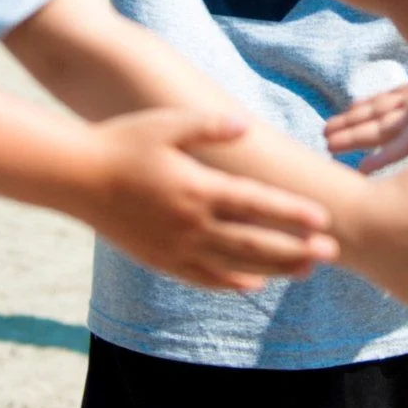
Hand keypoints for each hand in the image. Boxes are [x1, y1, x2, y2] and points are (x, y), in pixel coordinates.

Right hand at [85, 109, 338, 290]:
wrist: (75, 177)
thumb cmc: (123, 142)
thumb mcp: (166, 124)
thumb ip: (209, 127)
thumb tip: (246, 126)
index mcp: (197, 188)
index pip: (256, 204)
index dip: (292, 213)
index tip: (324, 220)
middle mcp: (190, 223)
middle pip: (254, 242)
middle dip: (296, 249)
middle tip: (332, 253)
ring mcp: (176, 246)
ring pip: (235, 265)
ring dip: (275, 268)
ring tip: (307, 271)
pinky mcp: (161, 259)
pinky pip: (203, 277)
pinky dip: (232, 282)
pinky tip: (256, 283)